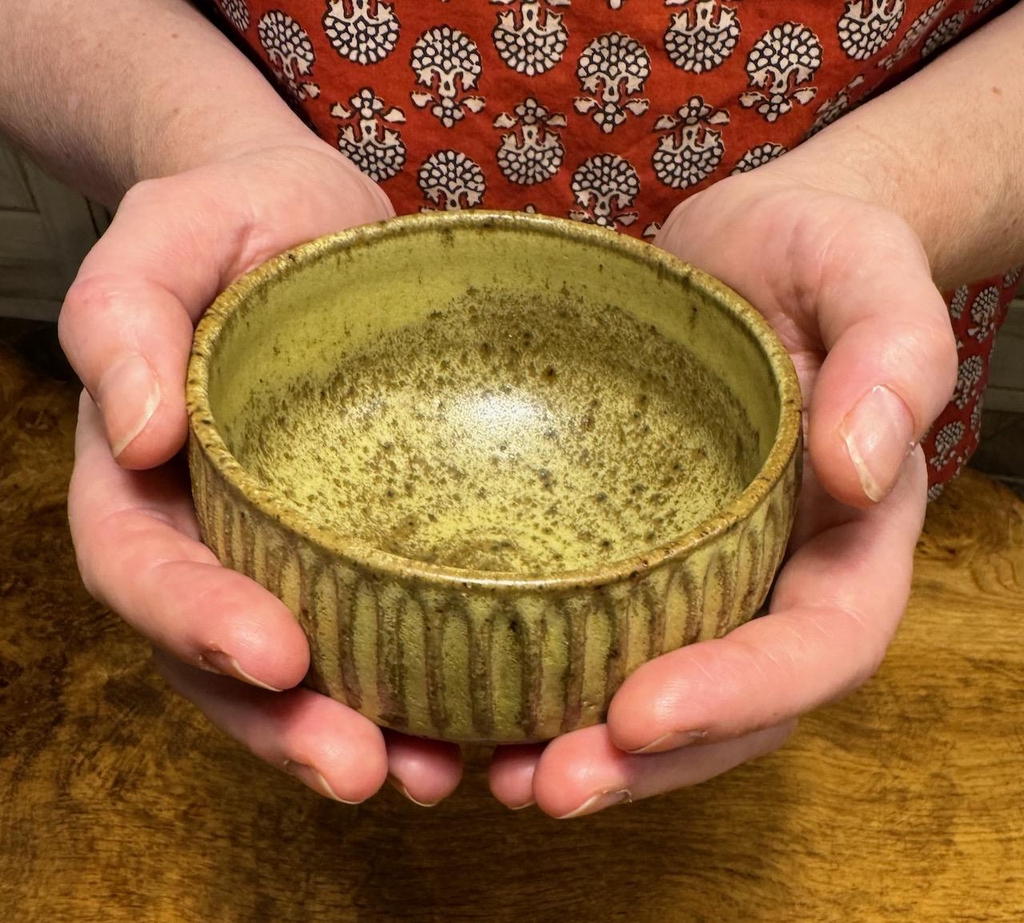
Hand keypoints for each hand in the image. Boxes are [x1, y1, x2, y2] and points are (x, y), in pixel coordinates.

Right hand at [62, 142, 462, 805]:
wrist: (315, 221)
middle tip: (362, 767)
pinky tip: (483, 719)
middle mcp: (214, 531)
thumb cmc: (236, 219)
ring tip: (435, 774)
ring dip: (358, 733)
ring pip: (305, 670)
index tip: (275, 657)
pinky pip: (384, 621)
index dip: (196, 624)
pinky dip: (425, 680)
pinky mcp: (370, 538)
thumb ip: (125, 313)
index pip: (143, 568)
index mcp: (143, 475)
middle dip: (284, 725)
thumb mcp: (171, 233)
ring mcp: (293, 545)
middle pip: (222, 659)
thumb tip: (133, 432)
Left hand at [488, 167, 957, 816]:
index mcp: (847, 533)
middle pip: (729, 706)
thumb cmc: (813, 253)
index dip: (742, 695)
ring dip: (585, 751)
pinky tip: (466, 701)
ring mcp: (697, 570)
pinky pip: (592, 631)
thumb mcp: (862, 267)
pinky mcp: (624, 550)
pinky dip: (539, 679)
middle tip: (544, 783)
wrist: (741, 251)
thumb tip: (861, 469)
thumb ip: (894, 354)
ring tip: (492, 775)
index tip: (642, 712)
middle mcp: (772, 572)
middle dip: (645, 763)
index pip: (818, 644)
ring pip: (656, 692)